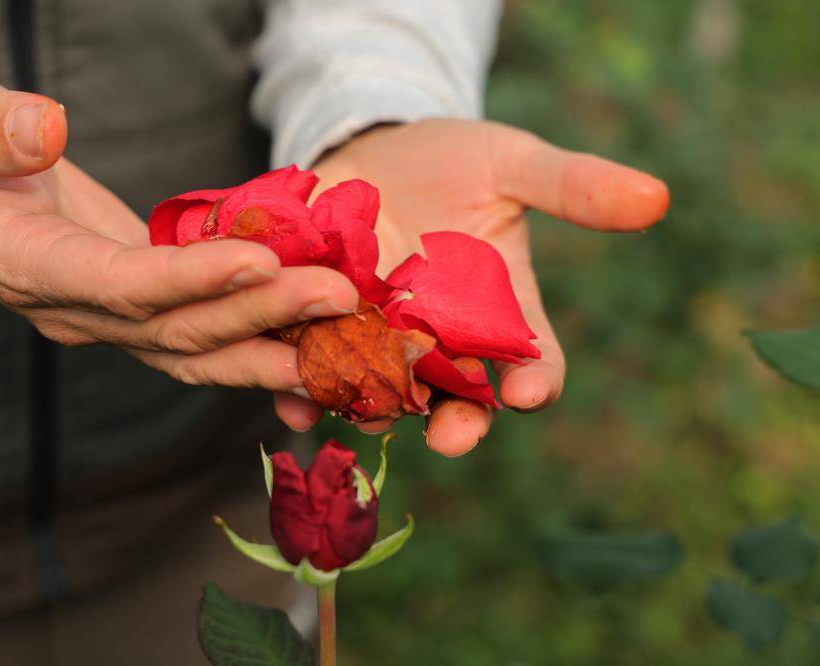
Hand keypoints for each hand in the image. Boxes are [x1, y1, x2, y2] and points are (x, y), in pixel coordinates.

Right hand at [0, 78, 357, 391]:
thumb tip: (43, 128)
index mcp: (31, 270)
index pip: (120, 285)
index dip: (189, 279)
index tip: (260, 261)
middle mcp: (77, 314)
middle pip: (178, 329)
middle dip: (259, 315)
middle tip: (336, 295)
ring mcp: (114, 324)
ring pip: (199, 354)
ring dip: (273, 350)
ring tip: (345, 342)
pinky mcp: (145, 318)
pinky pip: (207, 347)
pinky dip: (261, 355)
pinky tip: (317, 364)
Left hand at [272, 119, 668, 454]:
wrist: (373, 148)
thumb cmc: (452, 158)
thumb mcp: (511, 162)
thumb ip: (571, 185)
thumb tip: (657, 196)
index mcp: (500, 313)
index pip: (533, 364)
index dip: (535, 384)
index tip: (529, 392)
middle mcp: (444, 341)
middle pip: (459, 402)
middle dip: (457, 424)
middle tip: (450, 438)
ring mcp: (382, 341)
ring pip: (385, 396)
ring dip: (376, 410)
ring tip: (365, 413)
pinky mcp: (324, 328)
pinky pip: (315, 372)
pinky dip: (303, 391)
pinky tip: (292, 402)